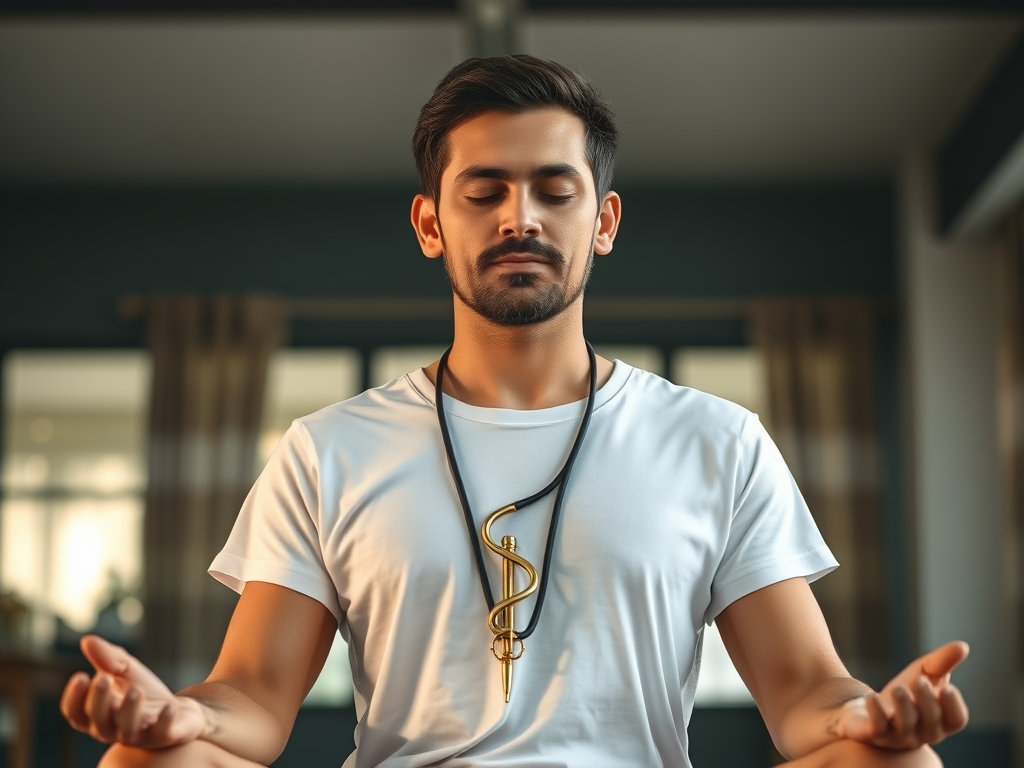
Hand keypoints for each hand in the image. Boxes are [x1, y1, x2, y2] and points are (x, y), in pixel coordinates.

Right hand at [60, 634, 205, 748]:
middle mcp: (113, 729)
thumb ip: (108, 658)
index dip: (74, 698)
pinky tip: (169, 706)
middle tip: (103, 677)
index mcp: (98, 714)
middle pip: (98, 721)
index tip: (80, 676)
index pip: (76, 713)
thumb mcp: (127, 670)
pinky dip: (164, 721)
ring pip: (126, 730)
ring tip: (135, 691)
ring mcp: (138, 735)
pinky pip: (162, 733)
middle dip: (99, 700)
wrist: (179, 710)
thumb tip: (87, 640)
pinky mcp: (164, 737)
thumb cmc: (144, 690)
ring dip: (129, 710)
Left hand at [836, 641, 968, 749]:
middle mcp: (922, 733)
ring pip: (905, 726)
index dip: (953, 706)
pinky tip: (871, 697)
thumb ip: (942, 662)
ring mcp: (898, 737)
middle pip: (931, 723)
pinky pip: (877, 728)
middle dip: (927, 702)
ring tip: (897, 688)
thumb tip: (963, 646)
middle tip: (920, 681)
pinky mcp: (874, 735)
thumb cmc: (905, 693)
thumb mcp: (923, 674)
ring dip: (903, 706)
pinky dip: (876, 713)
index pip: (956, 720)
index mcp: (940, 721)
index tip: (946, 687)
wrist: (868, 709)